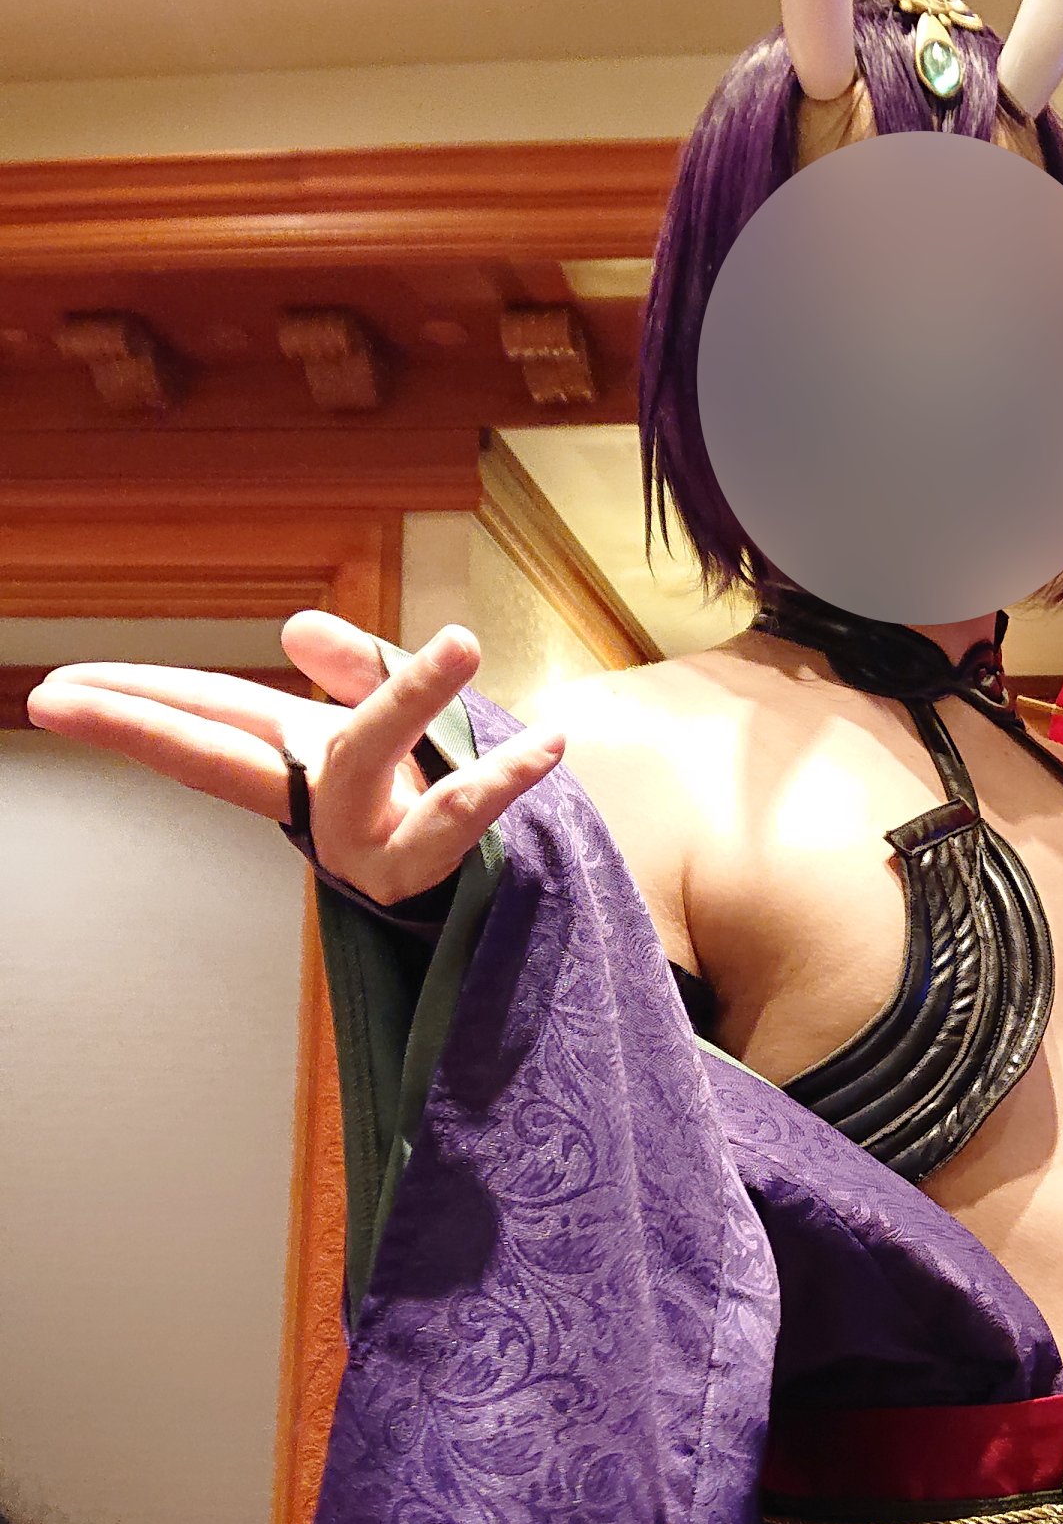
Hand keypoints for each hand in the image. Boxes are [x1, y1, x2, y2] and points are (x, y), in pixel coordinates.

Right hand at [25, 612, 564, 906]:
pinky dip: (509, 779)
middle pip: (218, 750)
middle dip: (138, 722)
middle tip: (60, 693)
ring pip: (367, 758)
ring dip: (409, 696)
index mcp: (296, 756)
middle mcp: (315, 803)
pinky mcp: (426, 874)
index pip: (200, 716)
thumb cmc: (442, 795)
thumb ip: (355, 669)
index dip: (127, 703)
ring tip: (461, 641)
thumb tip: (293, 629)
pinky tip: (551, 743)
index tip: (49, 693)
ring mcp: (364, 845)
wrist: (515, 893)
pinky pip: (467, 819)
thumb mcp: (396, 719)